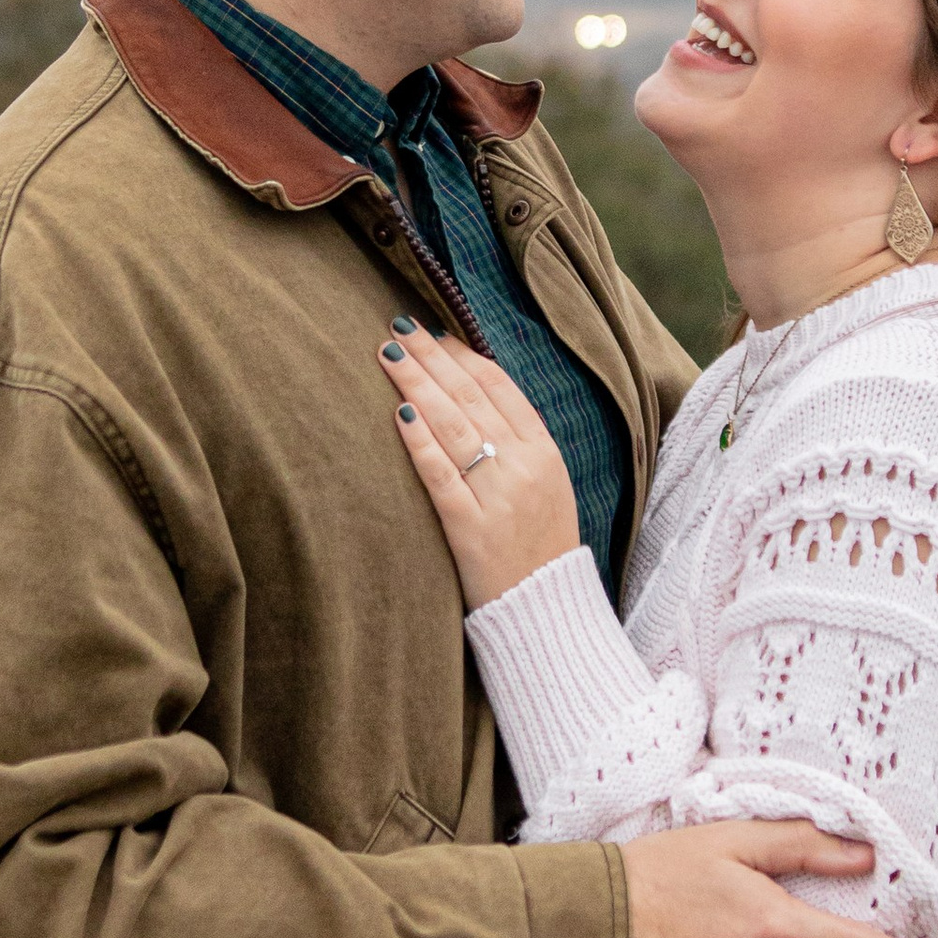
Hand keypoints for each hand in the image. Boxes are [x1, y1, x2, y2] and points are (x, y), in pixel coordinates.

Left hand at [381, 321, 580, 608]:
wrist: (547, 608)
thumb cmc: (539, 544)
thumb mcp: (547, 483)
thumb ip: (516, 441)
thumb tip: (471, 394)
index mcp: (544, 451)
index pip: (500, 387)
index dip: (463, 355)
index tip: (433, 334)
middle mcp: (524, 466)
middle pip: (472, 397)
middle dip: (433, 358)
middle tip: (399, 329)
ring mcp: (499, 497)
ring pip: (454, 427)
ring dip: (418, 386)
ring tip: (390, 357)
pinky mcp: (472, 530)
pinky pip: (442, 477)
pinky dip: (421, 444)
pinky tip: (400, 416)